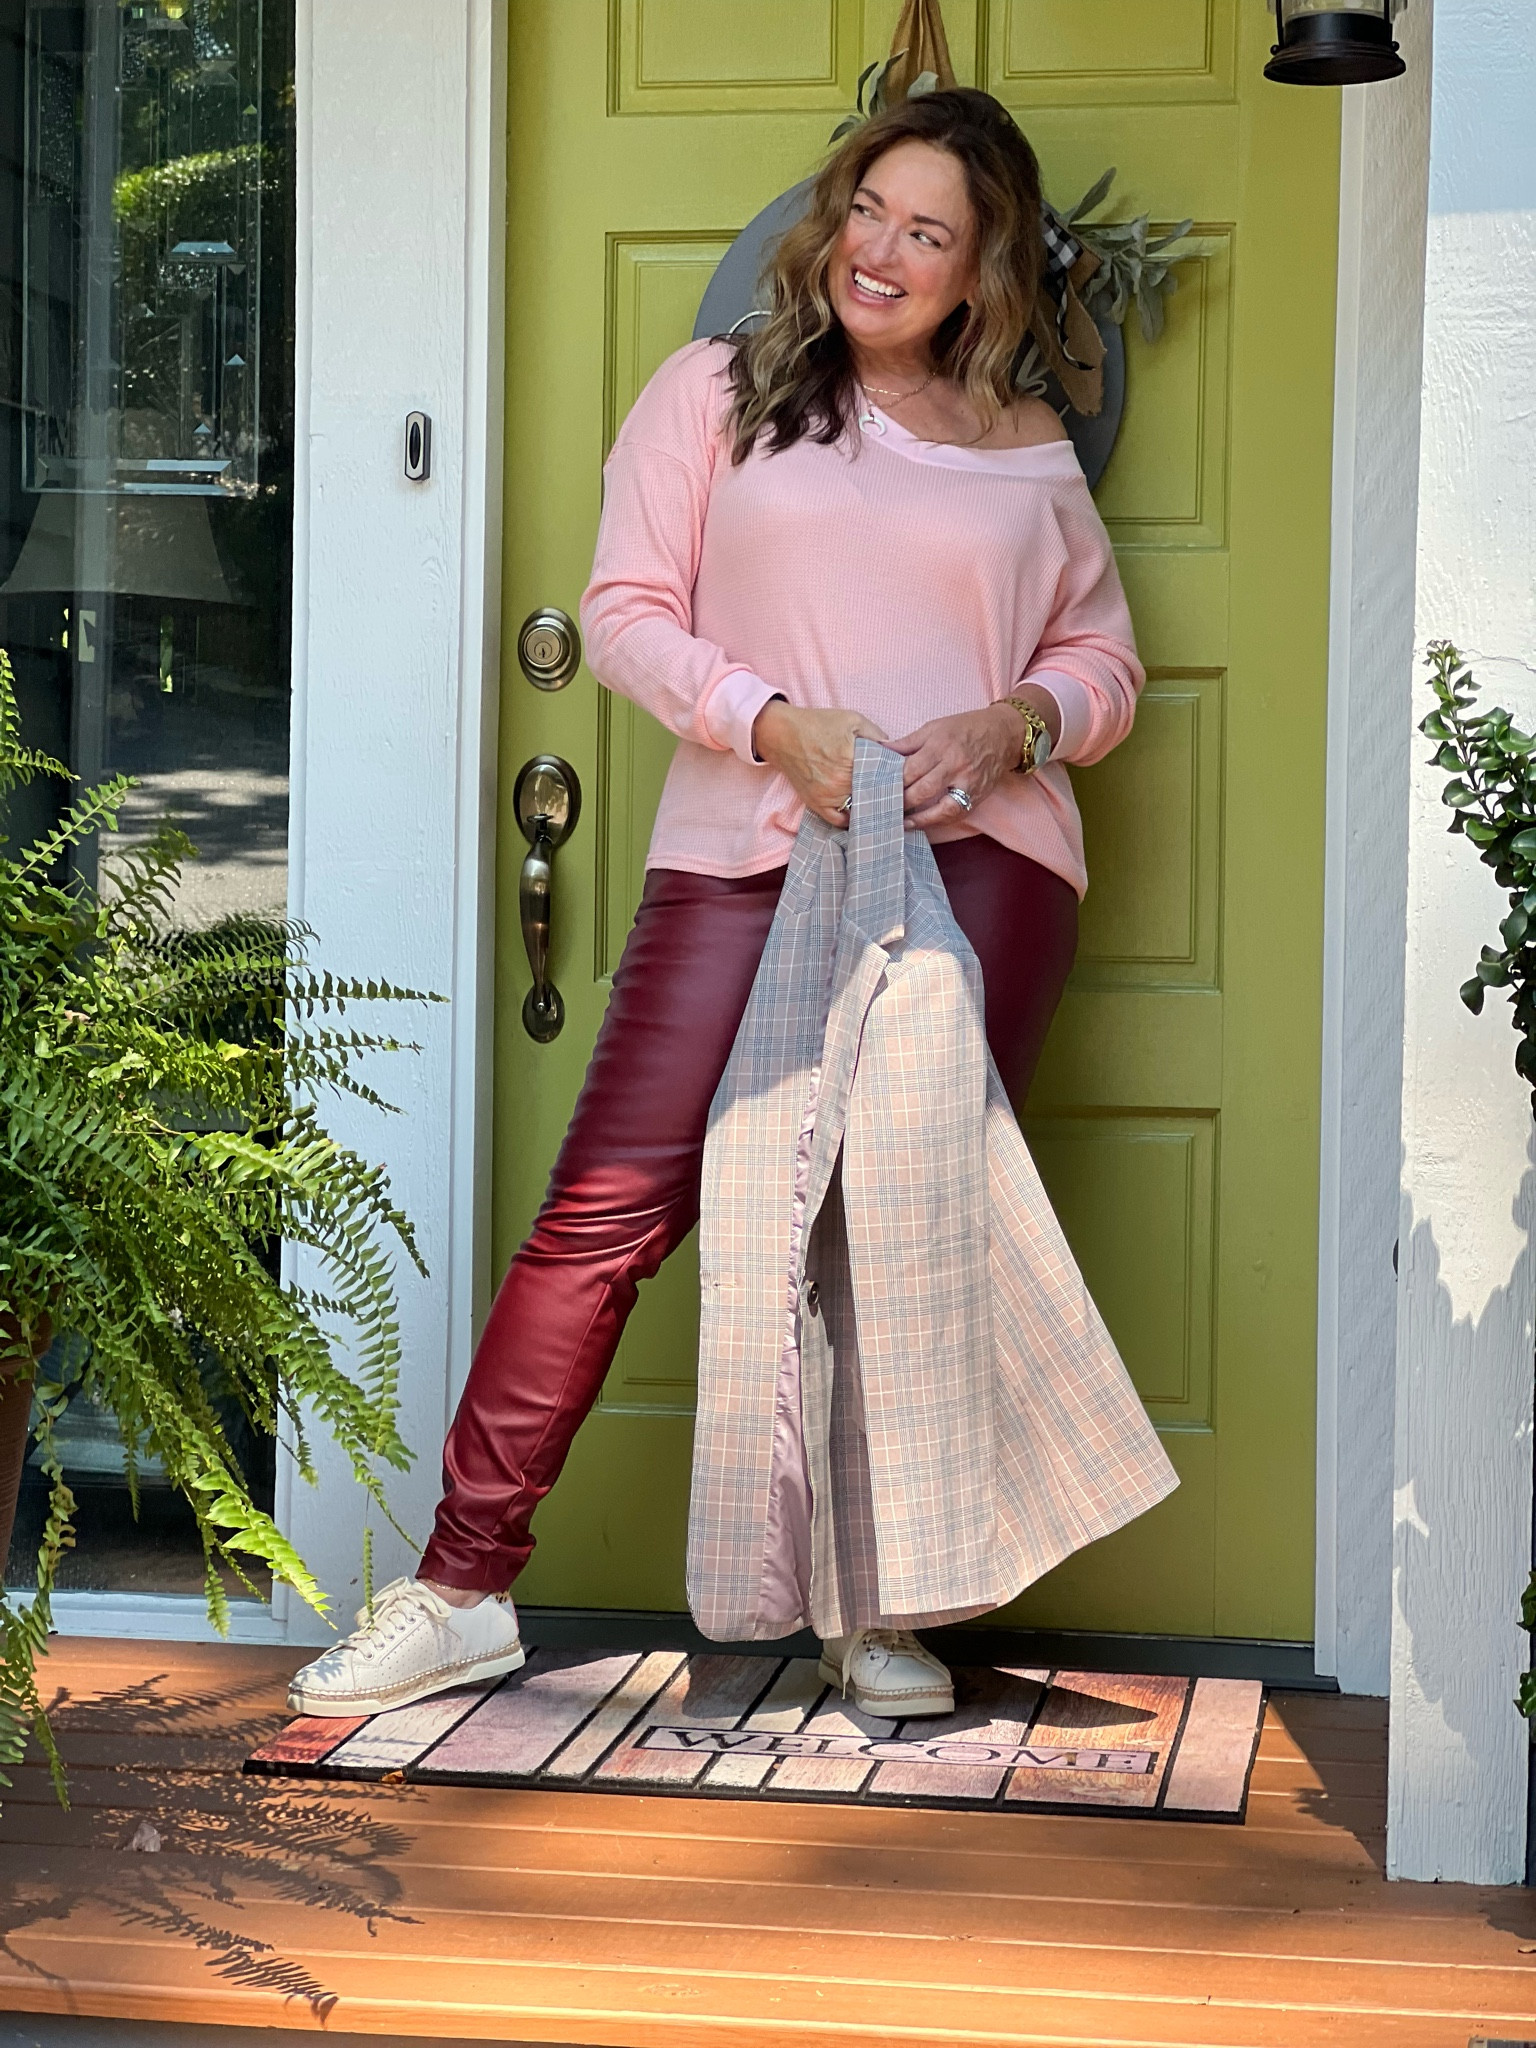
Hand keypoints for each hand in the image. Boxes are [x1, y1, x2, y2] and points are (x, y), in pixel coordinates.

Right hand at [752, 701, 889, 827]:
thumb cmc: (817, 724)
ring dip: (869, 806)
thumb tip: (895, 750)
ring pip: (859, 810)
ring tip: (878, 802)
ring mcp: (827, 797)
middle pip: (873, 796)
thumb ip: (877, 734)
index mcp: (852, 761)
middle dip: (884, 794)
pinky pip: (839, 821)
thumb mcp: (852, 720)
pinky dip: (850, 818)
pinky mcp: (816, 804)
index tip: (901, 781)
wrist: (782, 734)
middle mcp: (840, 783)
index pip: (884, 778)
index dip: (894, 780)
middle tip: (894, 793)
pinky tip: (858, 812)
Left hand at [890, 690, 1061, 830]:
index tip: (877, 789)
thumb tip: (880, 750)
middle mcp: (955, 765)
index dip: (893, 782)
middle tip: (882, 808)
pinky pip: (955, 813)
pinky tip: (921, 823)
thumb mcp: (935, 727)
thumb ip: (908, 742)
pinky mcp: (977, 795)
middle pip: (922, 790)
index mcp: (941, 745)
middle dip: (901, 801)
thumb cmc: (966, 728)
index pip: (910, 769)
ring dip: (918, 818)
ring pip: (940, 808)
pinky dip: (936, 821)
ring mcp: (968, 782)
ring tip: (900, 822)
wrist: (1004, 734)